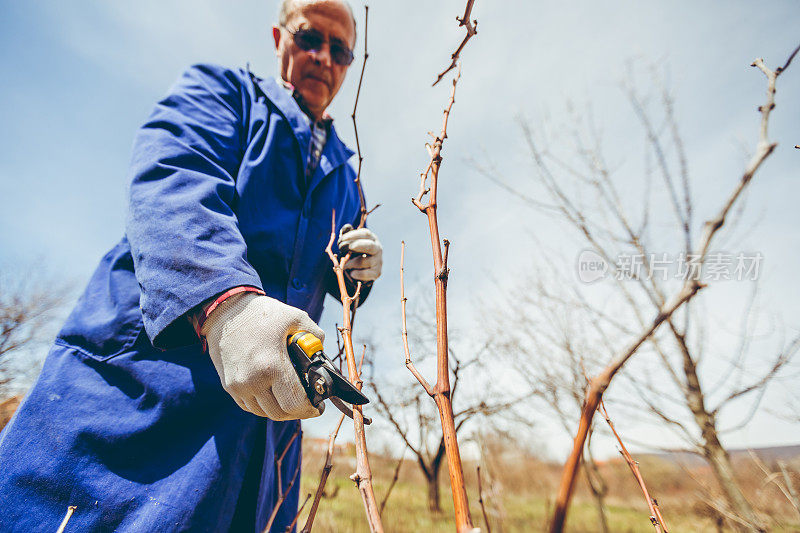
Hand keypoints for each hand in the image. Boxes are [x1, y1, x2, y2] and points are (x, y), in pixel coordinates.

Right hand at [201, 291, 324, 419]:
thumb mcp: (295, 317)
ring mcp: (238, 386)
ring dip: (280, 409)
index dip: (310, 410)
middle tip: (307, 403)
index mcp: (271, 365)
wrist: (226, 312)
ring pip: (264, 413)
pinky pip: (250, 407)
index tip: (318, 407)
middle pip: (280, 414)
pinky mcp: (229, 386)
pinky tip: (272, 392)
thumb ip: (315, 336)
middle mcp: (252, 381)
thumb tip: (322, 355)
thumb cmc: (261, 314)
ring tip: (290, 396)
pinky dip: (264, 405)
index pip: (294, 404)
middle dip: (297, 411)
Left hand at [337, 224, 382, 281]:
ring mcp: (378, 261)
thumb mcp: (351, 243)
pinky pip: (367, 273)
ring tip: (344, 265)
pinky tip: (352, 273)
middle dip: (354, 246)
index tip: (341, 240)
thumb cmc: (356, 253)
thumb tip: (346, 227)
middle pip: (369, 246)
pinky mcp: (377, 272)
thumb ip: (348, 235)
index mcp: (372, 238)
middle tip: (342, 248)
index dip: (352, 236)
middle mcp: (377, 248)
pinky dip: (358, 274)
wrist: (362, 270)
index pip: (365, 234)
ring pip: (365, 261)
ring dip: (351, 263)